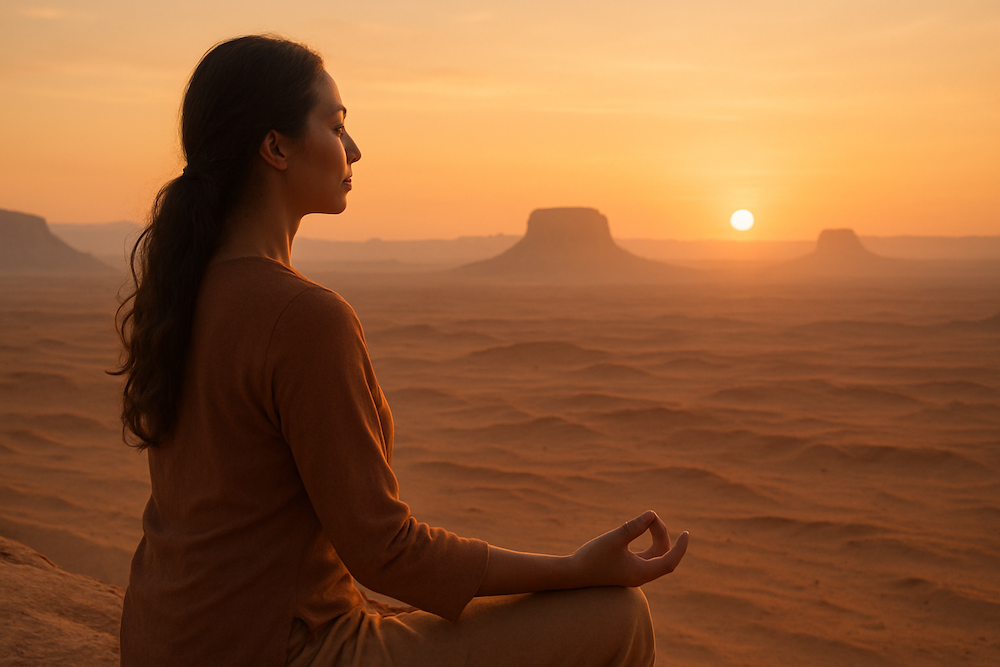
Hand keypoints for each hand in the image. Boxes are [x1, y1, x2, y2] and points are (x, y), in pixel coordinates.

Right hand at [569, 510, 687, 587]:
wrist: (572, 574)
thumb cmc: (592, 558)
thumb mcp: (614, 539)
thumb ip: (633, 527)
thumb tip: (651, 514)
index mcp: (641, 573)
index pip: (669, 561)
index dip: (680, 548)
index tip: (686, 533)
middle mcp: (640, 576)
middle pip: (663, 555)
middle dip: (662, 534)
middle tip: (652, 517)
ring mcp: (634, 573)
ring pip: (655, 556)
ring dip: (656, 538)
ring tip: (650, 520)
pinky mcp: (626, 569)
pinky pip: (646, 556)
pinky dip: (648, 543)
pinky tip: (642, 530)